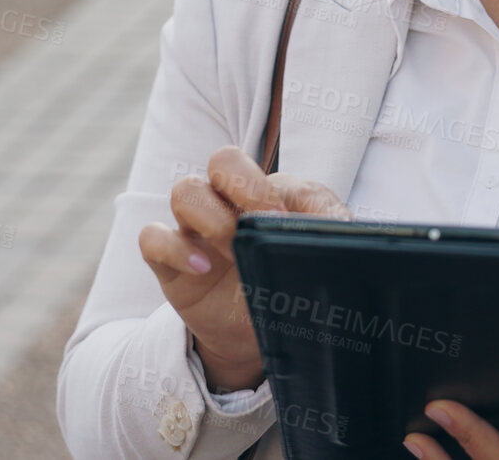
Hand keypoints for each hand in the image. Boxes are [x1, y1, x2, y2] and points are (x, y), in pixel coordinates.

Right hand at [137, 144, 351, 390]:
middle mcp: (229, 202)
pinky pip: (152, 237)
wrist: (258, 340)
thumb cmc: (291, 287)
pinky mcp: (171, 262)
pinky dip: (173, 247)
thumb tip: (347, 227)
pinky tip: (202, 269)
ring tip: (233, 252)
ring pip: (184, 190)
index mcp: (267, 193)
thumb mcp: (319, 260)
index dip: (270, 187)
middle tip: (259, 221)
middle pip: (221, 159)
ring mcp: (197, 229)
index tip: (284, 221)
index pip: (269, 165)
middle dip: (241, 183)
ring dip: (211, 217)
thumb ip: (333, 235)